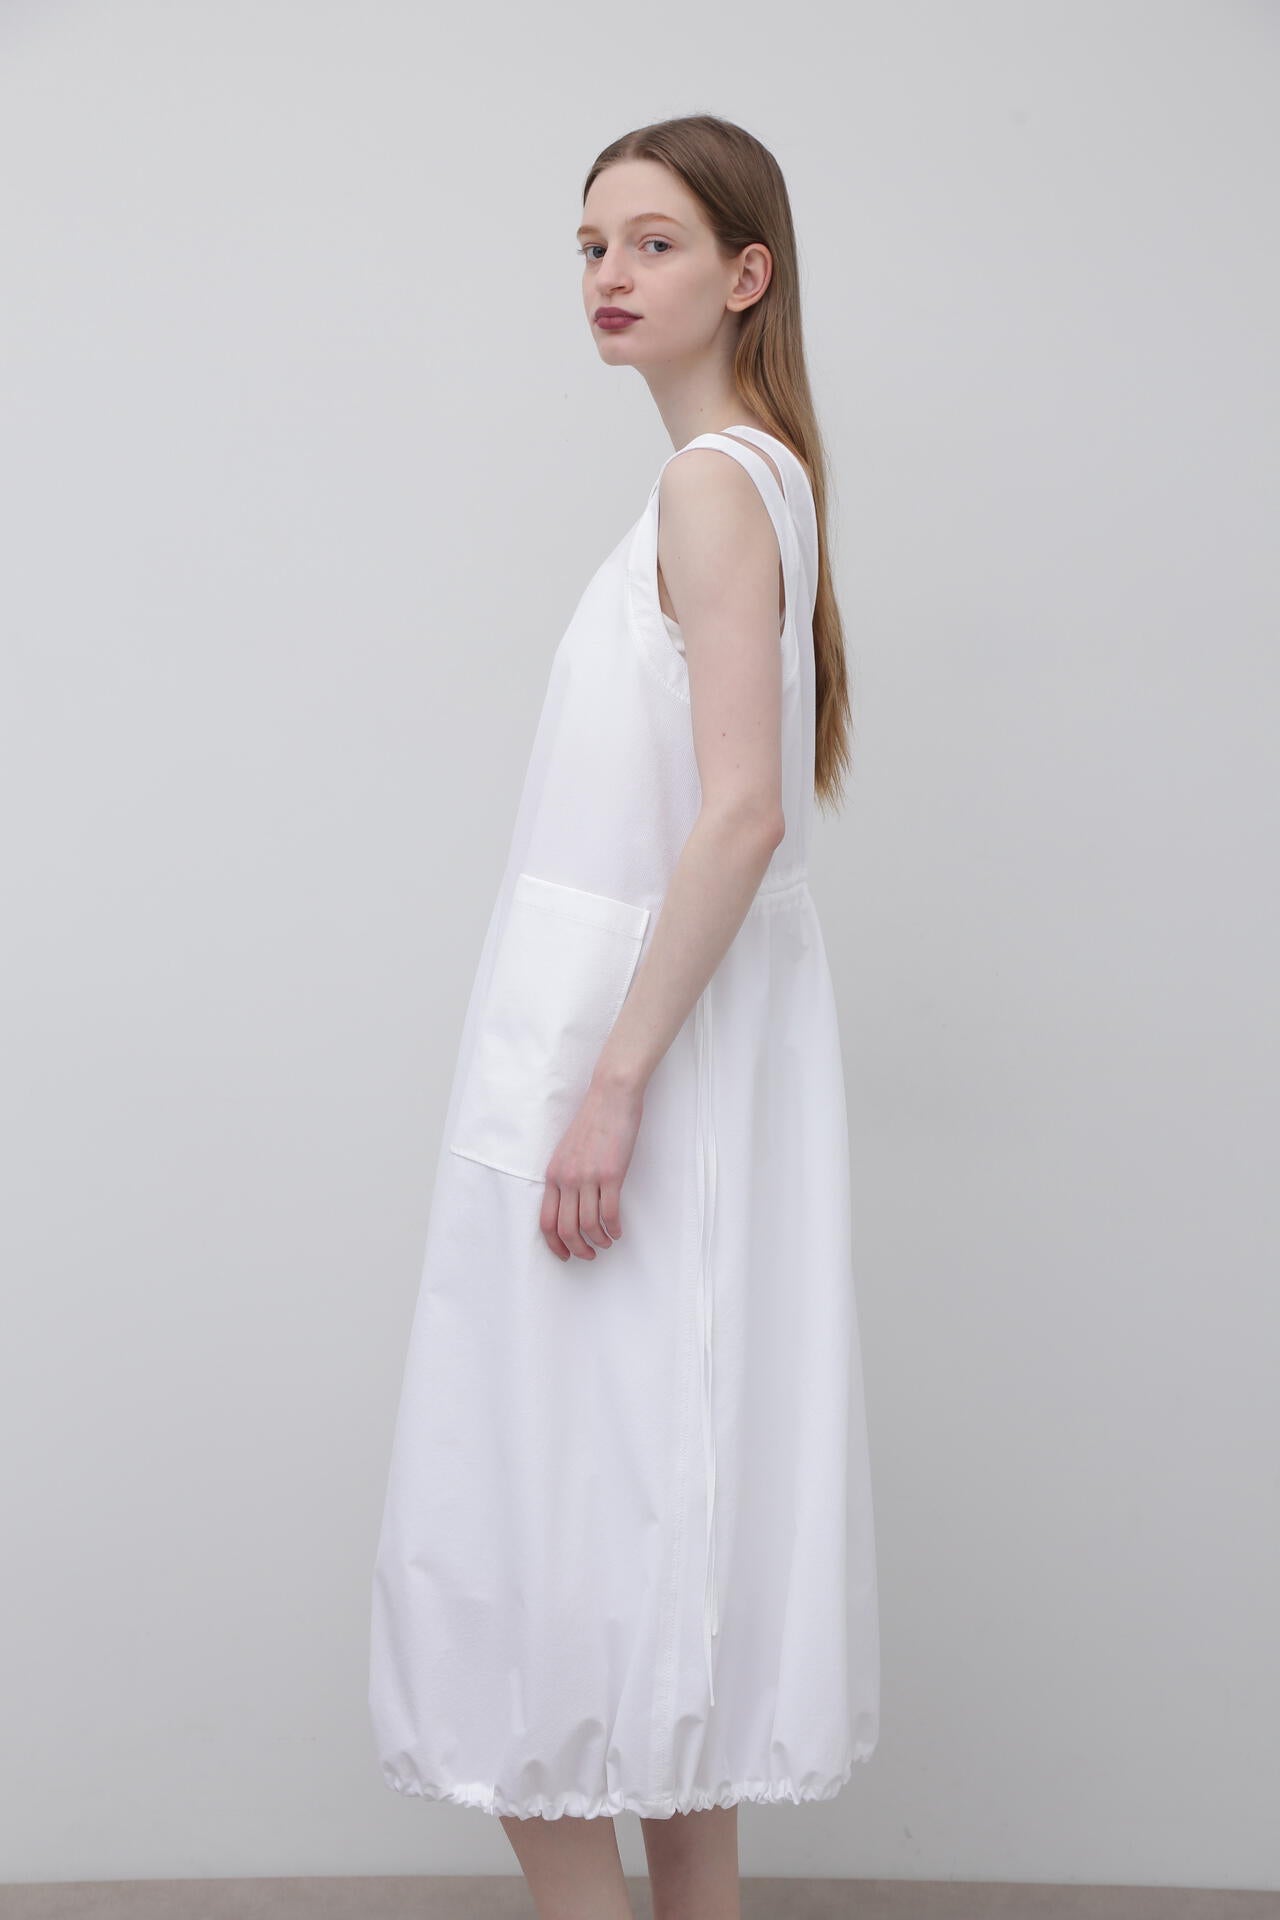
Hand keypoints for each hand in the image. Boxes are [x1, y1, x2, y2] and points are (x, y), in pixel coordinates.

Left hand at [539, 1069, 644, 1261]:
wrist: (610, 1096)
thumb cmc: (593, 1121)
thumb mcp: (568, 1151)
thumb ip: (566, 1176)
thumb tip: (571, 1204)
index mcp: (553, 1174)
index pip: (546, 1221)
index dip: (555, 1244)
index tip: (565, 1254)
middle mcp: (566, 1179)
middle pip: (566, 1229)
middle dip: (578, 1250)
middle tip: (589, 1255)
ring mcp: (588, 1177)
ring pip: (588, 1226)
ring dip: (599, 1241)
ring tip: (607, 1242)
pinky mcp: (610, 1174)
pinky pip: (610, 1214)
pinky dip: (614, 1229)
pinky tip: (619, 1231)